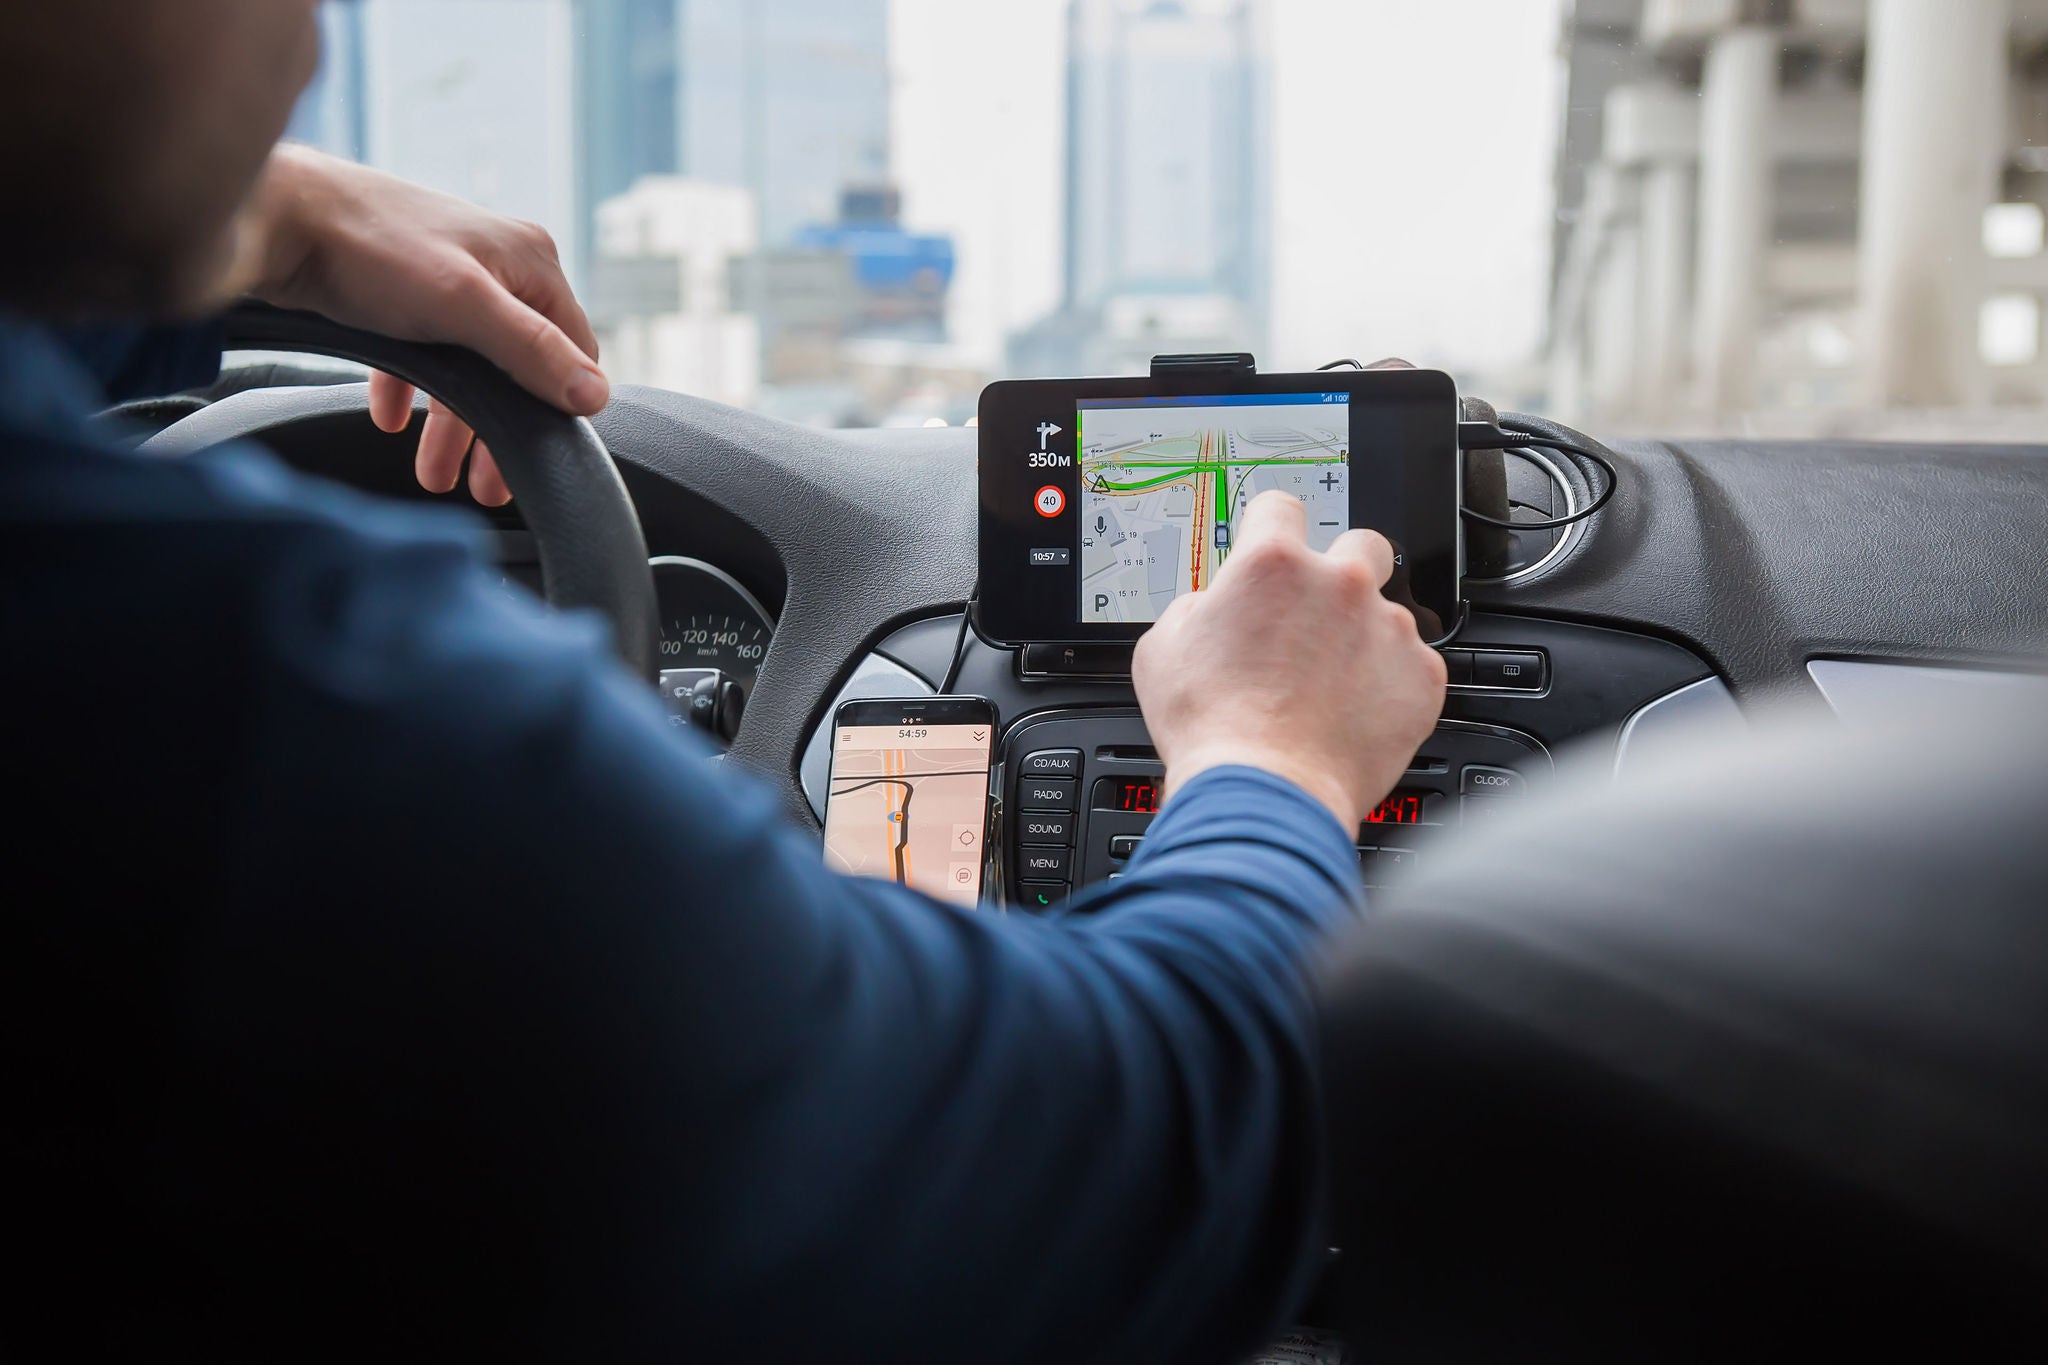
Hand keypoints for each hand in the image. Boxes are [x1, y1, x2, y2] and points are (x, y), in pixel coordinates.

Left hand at [238, 145, 607, 505]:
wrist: (276, 218)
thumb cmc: (369, 249)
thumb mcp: (463, 306)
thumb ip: (531, 352)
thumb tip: (593, 397)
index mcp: (530, 260)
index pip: (573, 349)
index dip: (558, 408)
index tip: (538, 458)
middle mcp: (499, 264)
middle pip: (519, 367)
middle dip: (500, 431)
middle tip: (486, 487)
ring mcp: (451, 276)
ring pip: (470, 366)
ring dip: (453, 424)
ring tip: (435, 473)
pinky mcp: (403, 290)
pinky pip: (424, 352)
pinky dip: (413, 391)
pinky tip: (392, 419)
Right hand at [1133, 490, 1448, 833]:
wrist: (1265, 792)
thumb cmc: (1212, 728)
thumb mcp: (1163, 648)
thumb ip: (1197, 608)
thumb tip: (1213, 608)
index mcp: (1272, 565)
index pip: (1282, 507)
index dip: (1274, 527)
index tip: (1276, 544)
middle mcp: (1338, 584)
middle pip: (1361, 544)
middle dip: (1342, 571)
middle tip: (1318, 614)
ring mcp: (1386, 629)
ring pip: (1386, 614)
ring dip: (1363, 640)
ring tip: (1329, 689)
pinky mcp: (1420, 677)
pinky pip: (1412, 666)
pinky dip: (1389, 686)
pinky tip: (1354, 713)